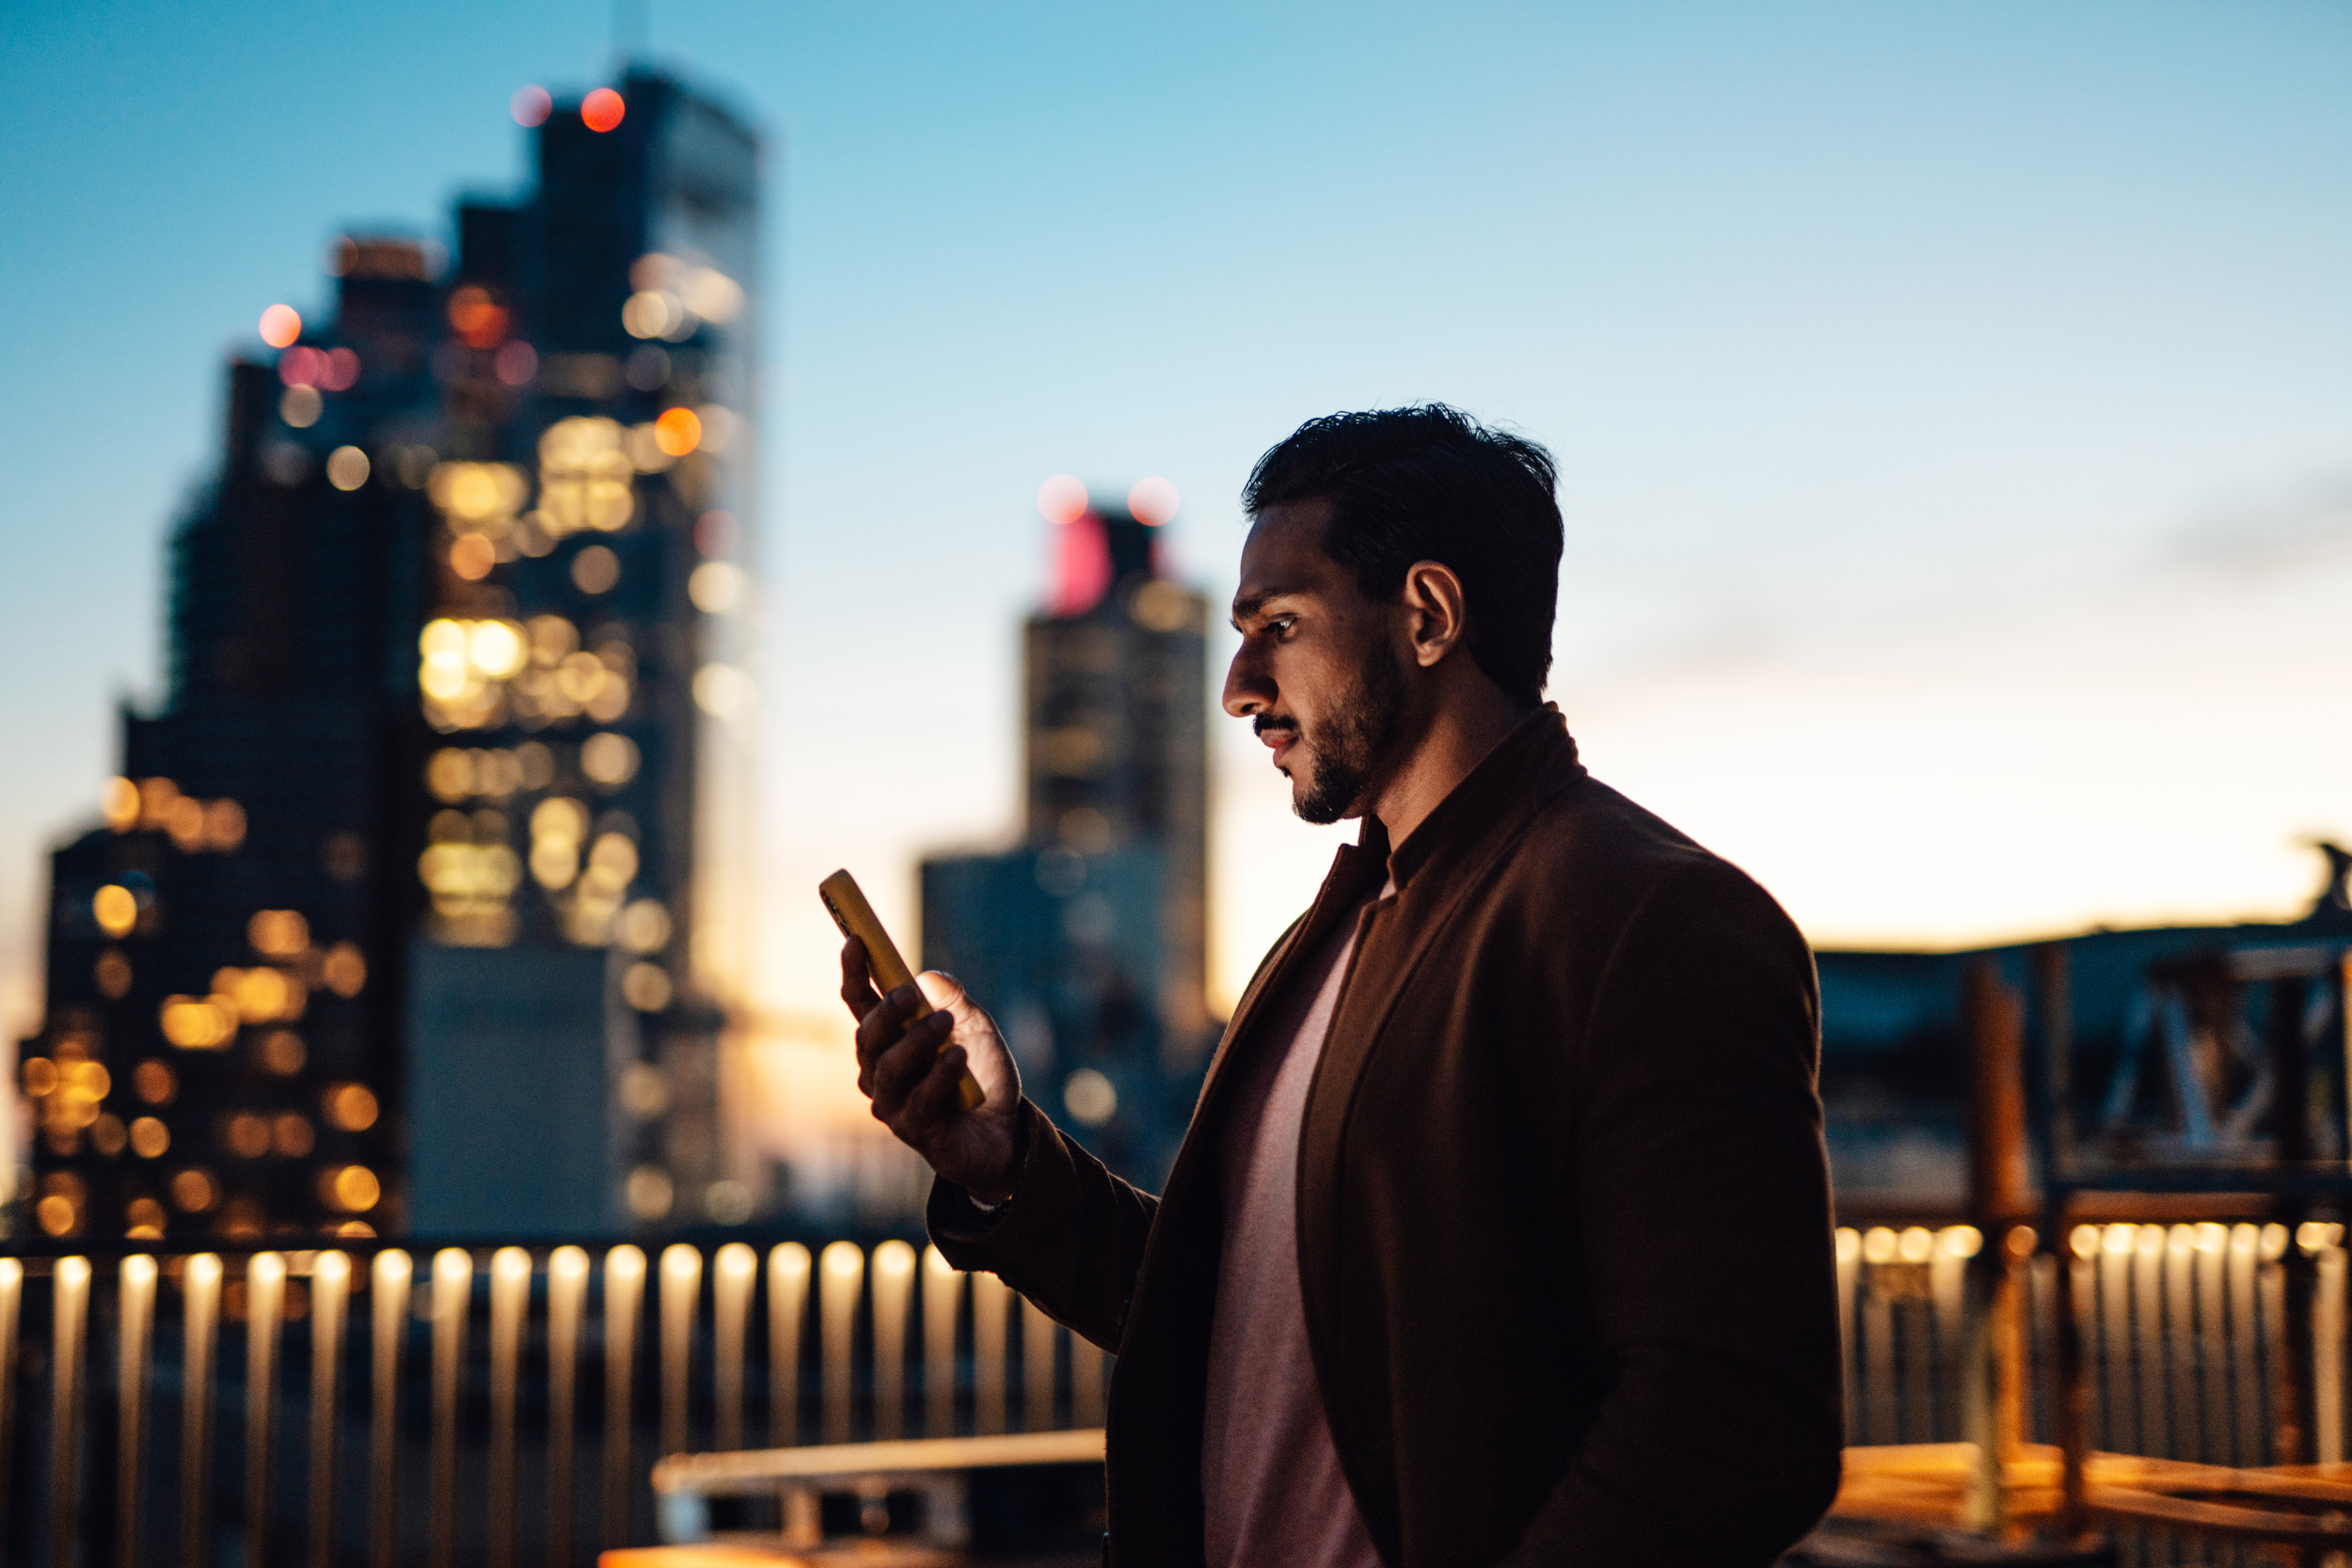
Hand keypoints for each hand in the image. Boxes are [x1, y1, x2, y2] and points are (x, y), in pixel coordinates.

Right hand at [840, 937, 1026, 1200]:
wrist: (1005, 1129)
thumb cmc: (981, 1074)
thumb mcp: (976, 1027)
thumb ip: (954, 1001)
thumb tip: (928, 977)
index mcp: (889, 1039)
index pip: (860, 1003)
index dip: (855, 972)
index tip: (857, 939)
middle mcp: (880, 1070)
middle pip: (866, 1036)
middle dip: (886, 1010)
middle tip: (911, 993)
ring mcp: (893, 1102)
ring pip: (887, 1067)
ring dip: (915, 1041)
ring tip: (946, 1024)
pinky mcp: (914, 1130)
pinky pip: (918, 1100)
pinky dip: (939, 1075)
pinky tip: (959, 1059)